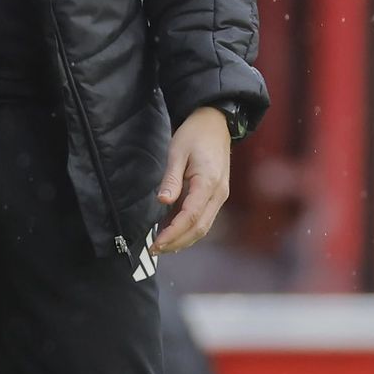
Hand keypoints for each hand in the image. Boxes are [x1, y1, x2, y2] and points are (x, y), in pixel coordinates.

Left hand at [155, 107, 231, 252]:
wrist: (215, 124)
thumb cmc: (194, 134)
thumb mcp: (177, 152)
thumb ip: (171, 179)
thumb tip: (163, 201)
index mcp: (208, 183)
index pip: (190, 217)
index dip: (173, 233)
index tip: (156, 243)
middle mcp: (218, 194)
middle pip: (199, 228)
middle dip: (177, 242)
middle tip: (154, 249)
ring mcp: (220, 196)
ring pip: (203, 227)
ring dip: (182, 239)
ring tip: (161, 245)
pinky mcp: (216, 196)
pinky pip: (203, 219)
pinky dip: (188, 230)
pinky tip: (171, 232)